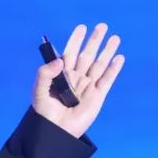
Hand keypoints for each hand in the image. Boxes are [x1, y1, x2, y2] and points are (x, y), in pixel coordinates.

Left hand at [32, 23, 124, 138]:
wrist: (55, 131)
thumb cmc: (44, 111)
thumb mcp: (39, 90)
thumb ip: (45, 73)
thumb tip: (62, 60)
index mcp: (62, 75)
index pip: (70, 53)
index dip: (76, 40)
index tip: (82, 27)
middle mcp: (76, 78)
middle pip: (87, 55)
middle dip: (94, 41)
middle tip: (102, 26)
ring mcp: (87, 87)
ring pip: (99, 65)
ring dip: (107, 51)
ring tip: (115, 38)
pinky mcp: (97, 96)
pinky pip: (107, 80)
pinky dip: (113, 69)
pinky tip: (119, 58)